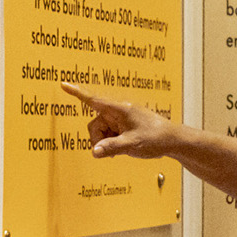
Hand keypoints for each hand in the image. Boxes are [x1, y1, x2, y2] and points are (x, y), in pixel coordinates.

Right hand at [62, 82, 176, 158]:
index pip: (93, 100)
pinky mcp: (124, 128)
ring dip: (106, 143)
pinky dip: (112, 144)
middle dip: (98, 139)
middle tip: (109, 151)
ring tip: (122, 150)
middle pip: (95, 125)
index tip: (63, 84)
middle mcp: (118, 113)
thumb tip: (94, 152)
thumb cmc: (156, 138)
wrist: (173, 141)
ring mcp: (121, 121)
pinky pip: (110, 136)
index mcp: (119, 109)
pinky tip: (123, 149)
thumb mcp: (132, 144)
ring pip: (101, 132)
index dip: (77, 93)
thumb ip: (112, 148)